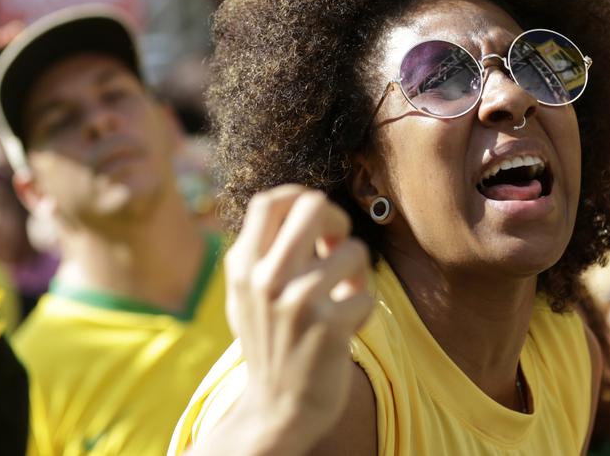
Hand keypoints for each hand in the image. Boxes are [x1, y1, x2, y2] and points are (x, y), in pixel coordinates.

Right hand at [223, 186, 373, 453]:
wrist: (276, 410)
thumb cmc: (270, 342)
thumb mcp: (248, 293)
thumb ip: (265, 250)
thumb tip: (305, 202)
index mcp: (243, 267)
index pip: (270, 201)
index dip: (301, 199)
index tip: (316, 219)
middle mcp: (265, 279)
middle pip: (313, 205)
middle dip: (337, 221)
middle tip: (337, 246)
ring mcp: (296, 302)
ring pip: (354, 250)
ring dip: (358, 274)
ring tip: (344, 296)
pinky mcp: (328, 327)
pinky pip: (367, 293)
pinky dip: (364, 308)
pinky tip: (347, 327)